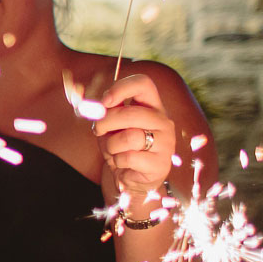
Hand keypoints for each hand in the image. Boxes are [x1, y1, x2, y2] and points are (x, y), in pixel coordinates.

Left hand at [96, 74, 175, 198]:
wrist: (131, 177)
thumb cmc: (119, 147)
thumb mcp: (110, 126)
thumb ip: (105, 113)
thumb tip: (96, 107)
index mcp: (152, 106)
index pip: (143, 84)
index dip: (121, 88)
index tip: (104, 101)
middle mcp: (163, 121)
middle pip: (131, 113)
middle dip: (106, 122)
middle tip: (98, 131)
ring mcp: (166, 142)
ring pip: (129, 137)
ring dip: (111, 146)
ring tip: (113, 151)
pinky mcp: (161, 164)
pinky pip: (129, 157)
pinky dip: (117, 161)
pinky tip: (122, 164)